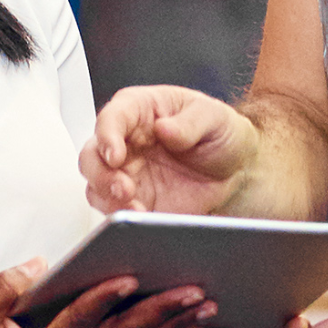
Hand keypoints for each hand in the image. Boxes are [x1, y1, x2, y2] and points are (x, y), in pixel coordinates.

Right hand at [87, 85, 255, 215]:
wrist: (236, 171)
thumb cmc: (218, 133)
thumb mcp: (214, 117)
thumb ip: (190, 122)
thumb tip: (164, 128)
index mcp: (139, 110)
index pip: (112, 118)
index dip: (107, 136)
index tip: (115, 154)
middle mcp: (125, 141)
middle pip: (92, 155)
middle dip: (101, 173)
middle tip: (123, 187)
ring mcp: (127, 173)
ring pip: (96, 185)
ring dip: (108, 198)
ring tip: (133, 207)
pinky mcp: (134, 201)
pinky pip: (115, 210)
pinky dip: (122, 216)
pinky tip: (141, 217)